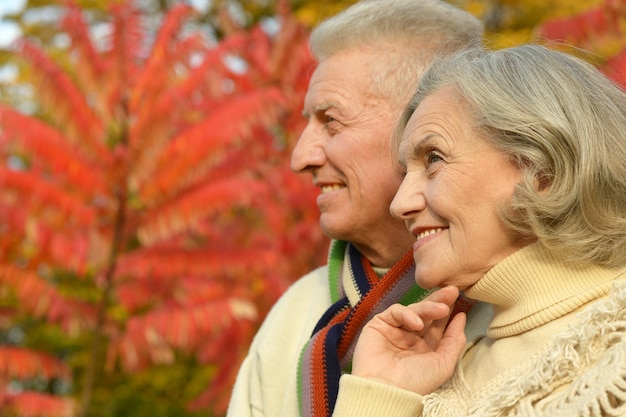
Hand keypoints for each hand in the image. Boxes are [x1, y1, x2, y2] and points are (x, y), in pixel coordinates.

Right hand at [351, 286, 466, 394]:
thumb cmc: (416, 382)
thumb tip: (462, 317)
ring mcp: (395, 330)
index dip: (449, 312)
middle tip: (452, 290)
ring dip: (428, 307)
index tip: (461, 299)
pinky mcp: (380, 324)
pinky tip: (416, 323)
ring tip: (441, 308)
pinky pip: (395, 312)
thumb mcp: (443, 363)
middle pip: (427, 314)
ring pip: (413, 310)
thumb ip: (454, 340)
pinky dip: (407, 314)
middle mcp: (411, 337)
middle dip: (440, 301)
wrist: (386, 389)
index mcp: (426, 348)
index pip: (438, 324)